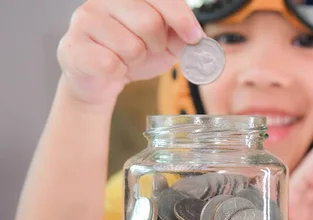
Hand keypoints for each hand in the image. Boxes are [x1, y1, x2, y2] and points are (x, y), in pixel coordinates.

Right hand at [57, 0, 203, 104]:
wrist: (100, 78)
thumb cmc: (133, 54)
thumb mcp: (165, 43)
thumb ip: (181, 34)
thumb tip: (197, 36)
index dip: (180, 16)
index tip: (194, 36)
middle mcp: (103, 0)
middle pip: (149, 22)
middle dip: (157, 45)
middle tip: (148, 50)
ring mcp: (85, 20)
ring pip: (131, 47)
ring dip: (137, 61)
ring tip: (127, 59)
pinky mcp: (73, 46)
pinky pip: (111, 64)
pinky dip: (119, 73)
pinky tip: (112, 68)